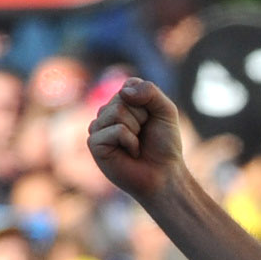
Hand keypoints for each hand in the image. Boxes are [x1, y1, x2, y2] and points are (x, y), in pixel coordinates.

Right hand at [90, 77, 184, 204]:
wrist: (164, 174)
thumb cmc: (164, 145)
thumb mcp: (166, 111)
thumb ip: (150, 91)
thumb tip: (123, 91)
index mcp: (120, 102)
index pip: (130, 85)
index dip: (148, 103)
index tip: (152, 119)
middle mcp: (106, 113)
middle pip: (123, 98)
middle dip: (142, 117)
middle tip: (144, 135)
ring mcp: (98, 128)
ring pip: (117, 112)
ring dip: (136, 129)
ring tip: (136, 144)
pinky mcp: (95, 144)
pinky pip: (116, 130)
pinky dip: (131, 141)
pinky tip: (131, 153)